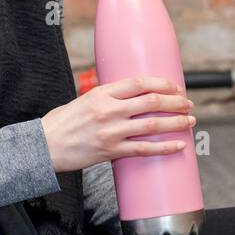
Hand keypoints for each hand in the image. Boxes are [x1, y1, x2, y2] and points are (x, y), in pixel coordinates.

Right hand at [41, 75, 195, 173]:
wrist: (44, 146)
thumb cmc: (61, 123)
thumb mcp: (82, 101)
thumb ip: (105, 98)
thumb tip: (131, 98)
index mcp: (100, 93)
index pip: (139, 83)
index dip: (162, 83)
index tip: (175, 86)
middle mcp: (108, 110)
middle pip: (151, 101)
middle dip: (175, 101)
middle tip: (188, 104)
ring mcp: (111, 131)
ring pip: (153, 124)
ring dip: (176, 122)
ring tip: (190, 121)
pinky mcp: (111, 151)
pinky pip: (145, 149)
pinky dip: (165, 147)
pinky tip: (179, 145)